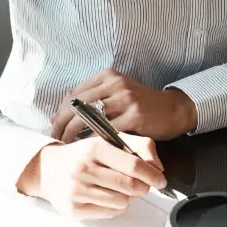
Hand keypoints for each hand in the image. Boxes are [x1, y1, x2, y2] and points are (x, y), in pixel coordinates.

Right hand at [15, 135, 165, 219]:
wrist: (47, 169)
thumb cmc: (83, 154)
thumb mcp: (108, 141)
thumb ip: (139, 146)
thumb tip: (158, 167)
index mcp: (94, 148)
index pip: (133, 165)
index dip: (152, 175)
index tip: (160, 179)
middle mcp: (83, 169)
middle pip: (130, 186)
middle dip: (144, 188)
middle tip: (143, 186)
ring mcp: (77, 190)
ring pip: (122, 202)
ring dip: (128, 198)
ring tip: (119, 189)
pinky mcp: (74, 209)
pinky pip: (110, 213)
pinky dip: (115, 207)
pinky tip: (106, 196)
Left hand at [49, 69, 198, 141]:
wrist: (172, 109)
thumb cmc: (140, 105)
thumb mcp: (115, 95)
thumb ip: (89, 101)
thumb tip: (56, 114)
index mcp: (107, 76)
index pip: (75, 93)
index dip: (60, 111)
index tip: (53, 127)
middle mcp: (115, 84)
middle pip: (78, 104)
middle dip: (63, 123)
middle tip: (55, 138)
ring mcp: (126, 98)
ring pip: (90, 117)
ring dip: (75, 133)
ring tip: (67, 145)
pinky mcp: (135, 115)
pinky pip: (109, 130)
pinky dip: (95, 140)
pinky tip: (89, 150)